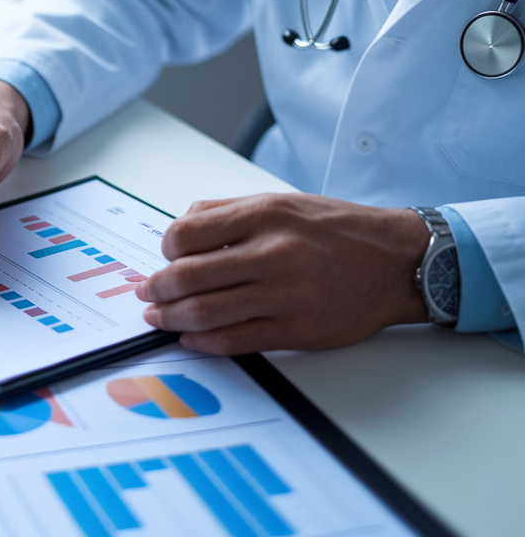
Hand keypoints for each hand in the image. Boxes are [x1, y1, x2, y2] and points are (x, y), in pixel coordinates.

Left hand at [136, 193, 430, 353]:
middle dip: (157, 288)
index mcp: (264, 215)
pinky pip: (236, 340)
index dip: (165, 249)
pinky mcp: (297, 329)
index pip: (186, 234)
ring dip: (171, 317)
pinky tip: (190, 336)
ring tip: (159, 316)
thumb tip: (180, 232)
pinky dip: (203, 341)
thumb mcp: (280, 202)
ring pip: (206, 312)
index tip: (164, 257)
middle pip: (188, 276)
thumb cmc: (337, 231)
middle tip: (147, 293)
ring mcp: (286, 294)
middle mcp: (273, 252)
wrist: (397, 261)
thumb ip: (226, 212)